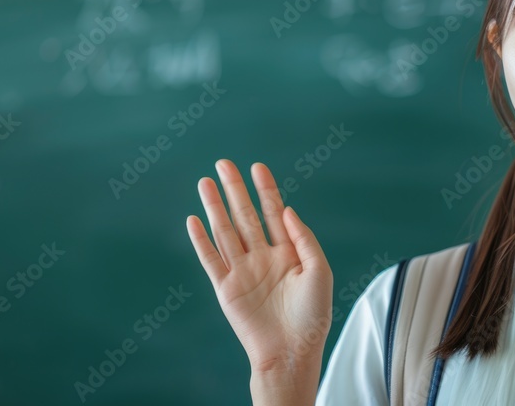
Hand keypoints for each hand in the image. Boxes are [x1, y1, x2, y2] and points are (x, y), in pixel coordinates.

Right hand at [186, 159, 333, 373]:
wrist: (291, 351)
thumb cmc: (311, 315)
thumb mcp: (319, 271)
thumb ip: (303, 238)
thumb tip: (286, 209)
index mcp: (287, 252)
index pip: (273, 212)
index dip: (266, 189)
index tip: (257, 167)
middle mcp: (262, 257)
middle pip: (245, 215)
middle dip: (235, 189)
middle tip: (223, 163)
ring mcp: (242, 271)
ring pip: (225, 231)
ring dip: (214, 207)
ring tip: (205, 182)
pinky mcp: (225, 288)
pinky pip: (210, 259)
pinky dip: (201, 240)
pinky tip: (194, 219)